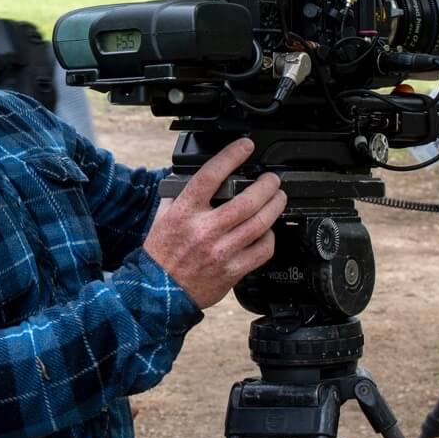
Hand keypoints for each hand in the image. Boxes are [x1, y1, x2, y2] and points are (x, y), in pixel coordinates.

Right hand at [143, 138, 284, 308]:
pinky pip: (261, 251)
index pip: (210, 176)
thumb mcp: (162, 216)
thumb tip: (195, 176)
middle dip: (266, 185)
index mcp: (185, 212)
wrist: (160, 291)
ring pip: (259, 224)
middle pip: (246, 201)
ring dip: (274, 207)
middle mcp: (204, 230)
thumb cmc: (161, 253)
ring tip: (278, 198)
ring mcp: (220, 251)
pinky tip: (268, 230)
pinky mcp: (232, 270)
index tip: (245, 146)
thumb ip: (179, 194)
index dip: (231, 156)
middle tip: (272, 179)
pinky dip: (269, 237)